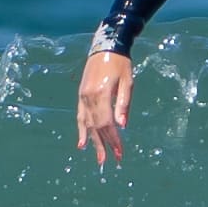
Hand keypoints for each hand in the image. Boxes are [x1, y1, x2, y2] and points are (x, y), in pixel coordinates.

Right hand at [77, 50, 134, 166]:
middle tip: (112, 160)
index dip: (114, 139)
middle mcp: (88, 97)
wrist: (105, 46)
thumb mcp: (127, 82)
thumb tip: (123, 126)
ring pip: (87, 124)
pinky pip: (80, 116)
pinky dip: (81, 131)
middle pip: (96, 127)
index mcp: (101, 94)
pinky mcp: (81, 95)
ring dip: (93, 142)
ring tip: (99, 158)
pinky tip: (82, 144)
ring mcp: (82, 97)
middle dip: (105, 145)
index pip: (107, 123)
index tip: (120, 152)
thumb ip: (123, 104)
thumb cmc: (120, 64)